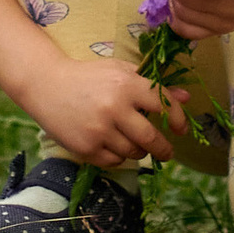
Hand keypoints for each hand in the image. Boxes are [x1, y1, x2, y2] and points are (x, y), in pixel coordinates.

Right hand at [25, 46, 185, 169]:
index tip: (180, 129)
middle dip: (164, 149)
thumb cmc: (88, 76)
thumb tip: (186, 97)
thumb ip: (153, 85)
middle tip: (167, 153)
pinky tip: (112, 145)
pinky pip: (114, 161)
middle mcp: (115, 108)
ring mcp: (99, 130)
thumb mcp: (120, 71)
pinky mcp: (86, 147)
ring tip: (133, 143)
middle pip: (151, 139)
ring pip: (133, 153)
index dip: (178, 119)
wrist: (46, 85)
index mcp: (126, 84)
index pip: (164, 105)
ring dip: (139, 152)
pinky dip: (118, 157)